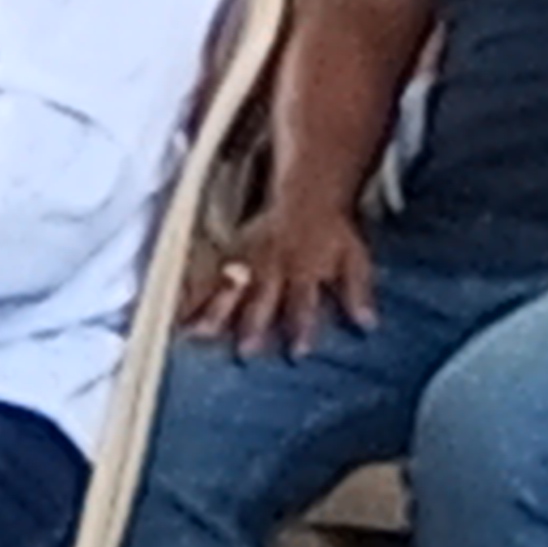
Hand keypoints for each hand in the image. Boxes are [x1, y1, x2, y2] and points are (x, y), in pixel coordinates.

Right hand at [185, 198, 374, 357]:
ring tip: (198, 334)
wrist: (305, 195)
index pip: (303, 302)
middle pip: (261, 299)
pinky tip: (179, 315)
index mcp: (304, 270)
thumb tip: (368, 324)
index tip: (297, 352)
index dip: (301, 326)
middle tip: (243, 351)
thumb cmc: (332, 232)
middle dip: (252, 324)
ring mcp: (250, 260)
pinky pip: (210, 276)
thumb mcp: (354, 258)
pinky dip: (193, 295)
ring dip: (215, 313)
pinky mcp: (232, 254)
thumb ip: (358, 291)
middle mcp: (274, 267)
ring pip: (230, 288)